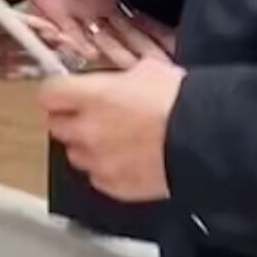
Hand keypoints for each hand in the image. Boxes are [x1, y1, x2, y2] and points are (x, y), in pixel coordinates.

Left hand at [38, 58, 183, 201]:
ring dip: (88, 147)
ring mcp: (98, 162)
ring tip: (115, 141)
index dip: (59, 92)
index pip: (49, 94)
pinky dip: (107, 169)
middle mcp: (87, 131)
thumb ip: (121, 77)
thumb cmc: (182, 102)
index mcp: (92, 96)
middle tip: (93, 116)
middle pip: (57, 126)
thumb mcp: (149, 70)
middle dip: (71, 120)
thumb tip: (118, 82)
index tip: (67, 93)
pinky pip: (98, 177)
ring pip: (75, 154)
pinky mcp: (113, 186)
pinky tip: (129, 160)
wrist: (207, 140)